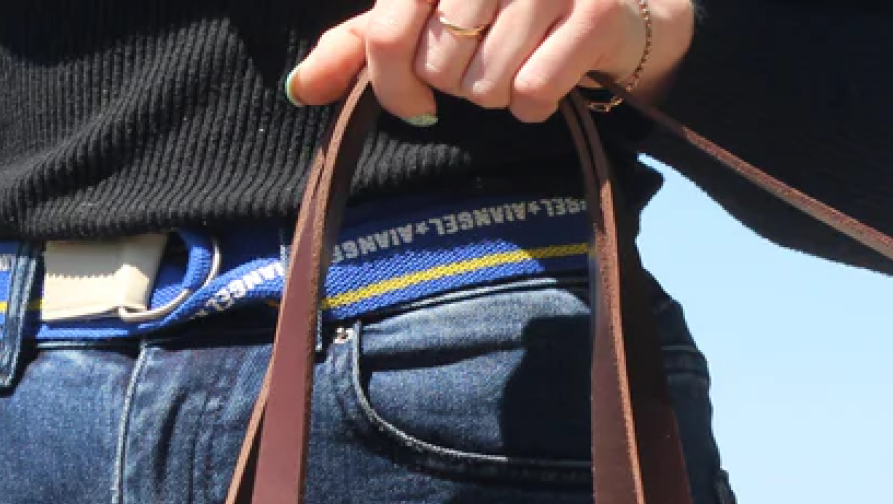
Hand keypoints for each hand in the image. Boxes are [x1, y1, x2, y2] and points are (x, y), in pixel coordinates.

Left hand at [286, 0, 694, 127]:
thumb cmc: (495, 10)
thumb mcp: (421, 16)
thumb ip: (359, 47)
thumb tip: (297, 89)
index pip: (388, 35)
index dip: (393, 87)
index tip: (412, 104)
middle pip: (439, 66)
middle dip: (456, 84)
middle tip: (482, 63)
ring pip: (486, 84)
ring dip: (496, 94)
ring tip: (516, 62)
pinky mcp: (594, 10)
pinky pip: (533, 90)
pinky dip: (535, 104)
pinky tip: (546, 79)